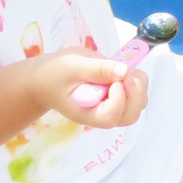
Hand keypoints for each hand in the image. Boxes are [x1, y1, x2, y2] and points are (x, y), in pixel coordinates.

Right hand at [35, 47, 149, 128]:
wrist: (45, 79)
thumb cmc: (55, 73)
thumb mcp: (73, 65)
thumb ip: (98, 69)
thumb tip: (124, 70)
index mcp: (87, 114)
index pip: (111, 116)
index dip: (119, 97)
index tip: (114, 79)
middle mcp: (101, 116)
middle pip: (130, 115)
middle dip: (135, 92)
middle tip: (124, 73)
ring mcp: (110, 109)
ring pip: (137, 105)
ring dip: (138, 85)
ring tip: (122, 71)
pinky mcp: (115, 99)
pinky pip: (135, 95)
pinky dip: (135, 81)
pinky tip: (121, 71)